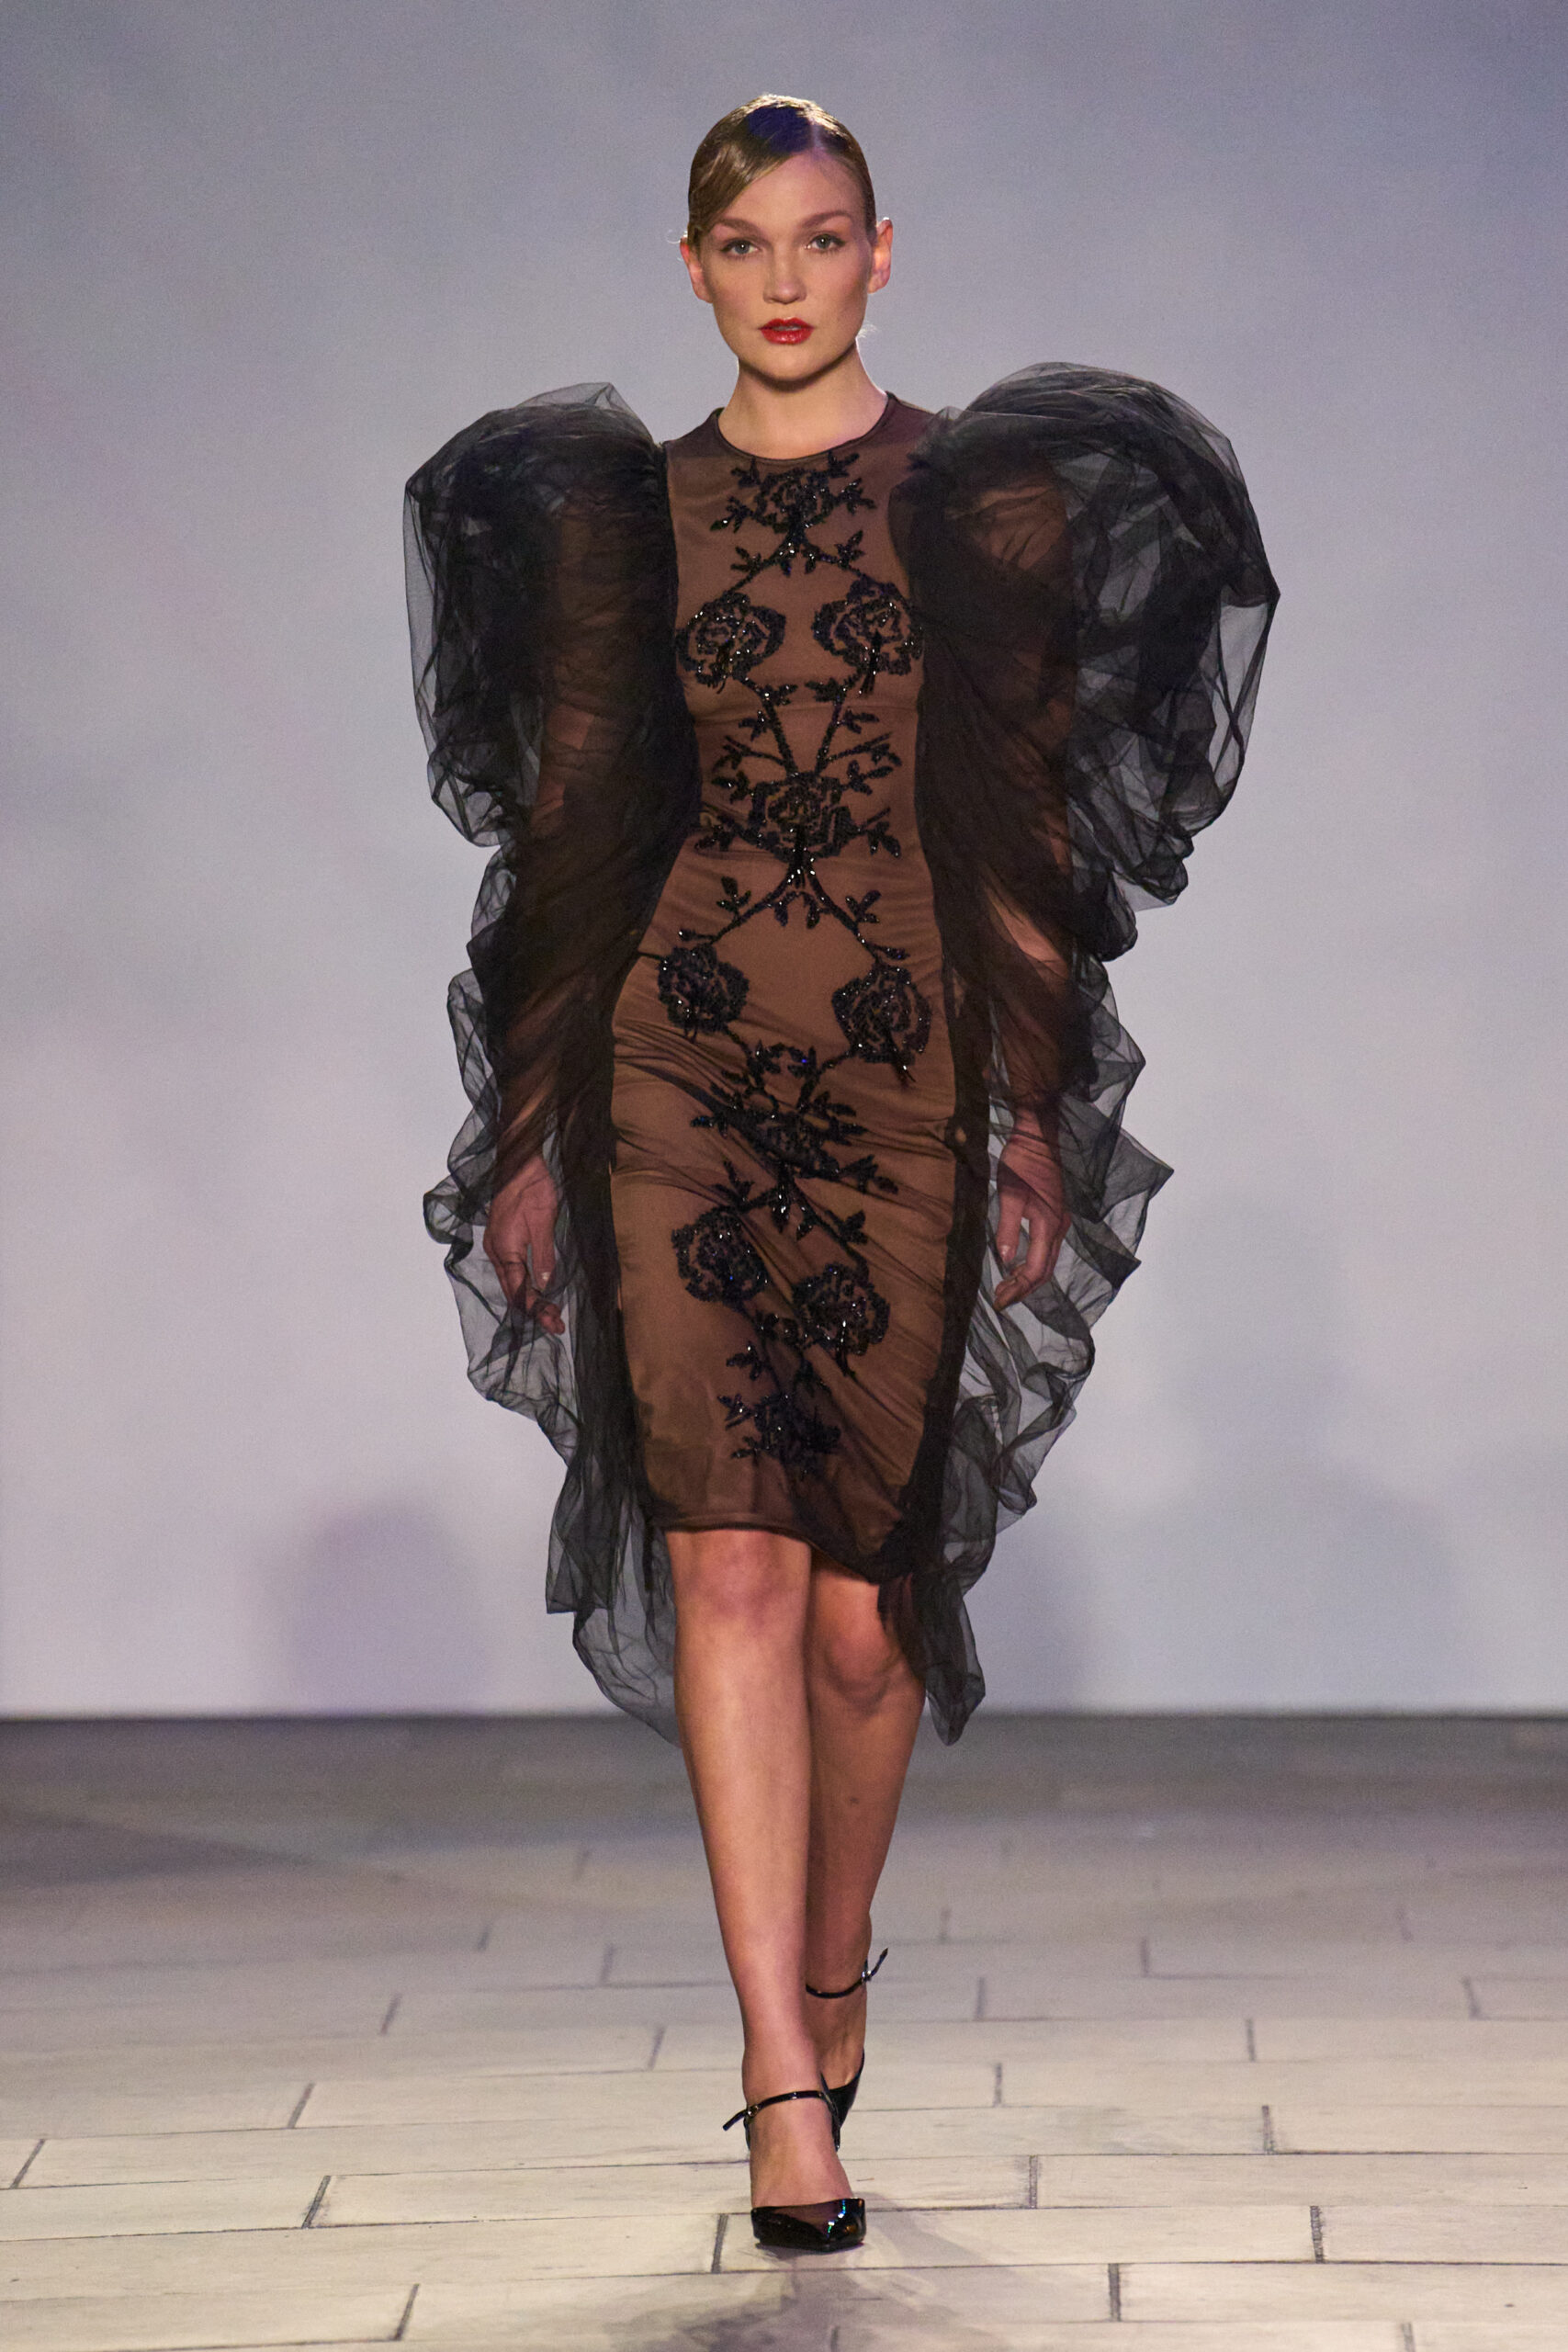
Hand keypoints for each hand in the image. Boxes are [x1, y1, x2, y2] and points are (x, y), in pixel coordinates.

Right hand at [483, 1154, 564, 1333]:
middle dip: (534, 1310)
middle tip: (556, 1325)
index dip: (537, 1309)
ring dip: (529, 1299)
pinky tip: (537, 1290)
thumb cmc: (531, 1187)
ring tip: (550, 1314)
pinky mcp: (501, 1239)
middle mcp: (496, 1251)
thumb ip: (544, 1255)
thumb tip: (545, 1284)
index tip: (555, 1323)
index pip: (519, 1290)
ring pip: (511, 1282)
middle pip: (513, 1291)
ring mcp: (497, 1245)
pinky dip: (523, 1284)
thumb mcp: (543, 1222)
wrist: (519, 1162)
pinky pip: (511, 1270)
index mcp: (505, 1249)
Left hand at [993, 1121, 1068, 1310]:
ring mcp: (1060, 1221)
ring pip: (1048, 1261)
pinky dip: (1033, 1263)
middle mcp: (1060, 1227)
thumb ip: (1008, 1229)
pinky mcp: (1055, 1214)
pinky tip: (1018, 1265)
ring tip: (1006, 1288)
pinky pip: (1047, 1249)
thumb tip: (1005, 1261)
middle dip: (1023, 1289)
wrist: (1038, 1135)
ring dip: (1028, 1278)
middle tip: (1000, 1300)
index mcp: (1050, 1225)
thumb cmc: (1022, 1161)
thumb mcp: (1009, 1195)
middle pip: (1045, 1270)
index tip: (999, 1301)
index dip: (1018, 1289)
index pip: (1036, 1270)